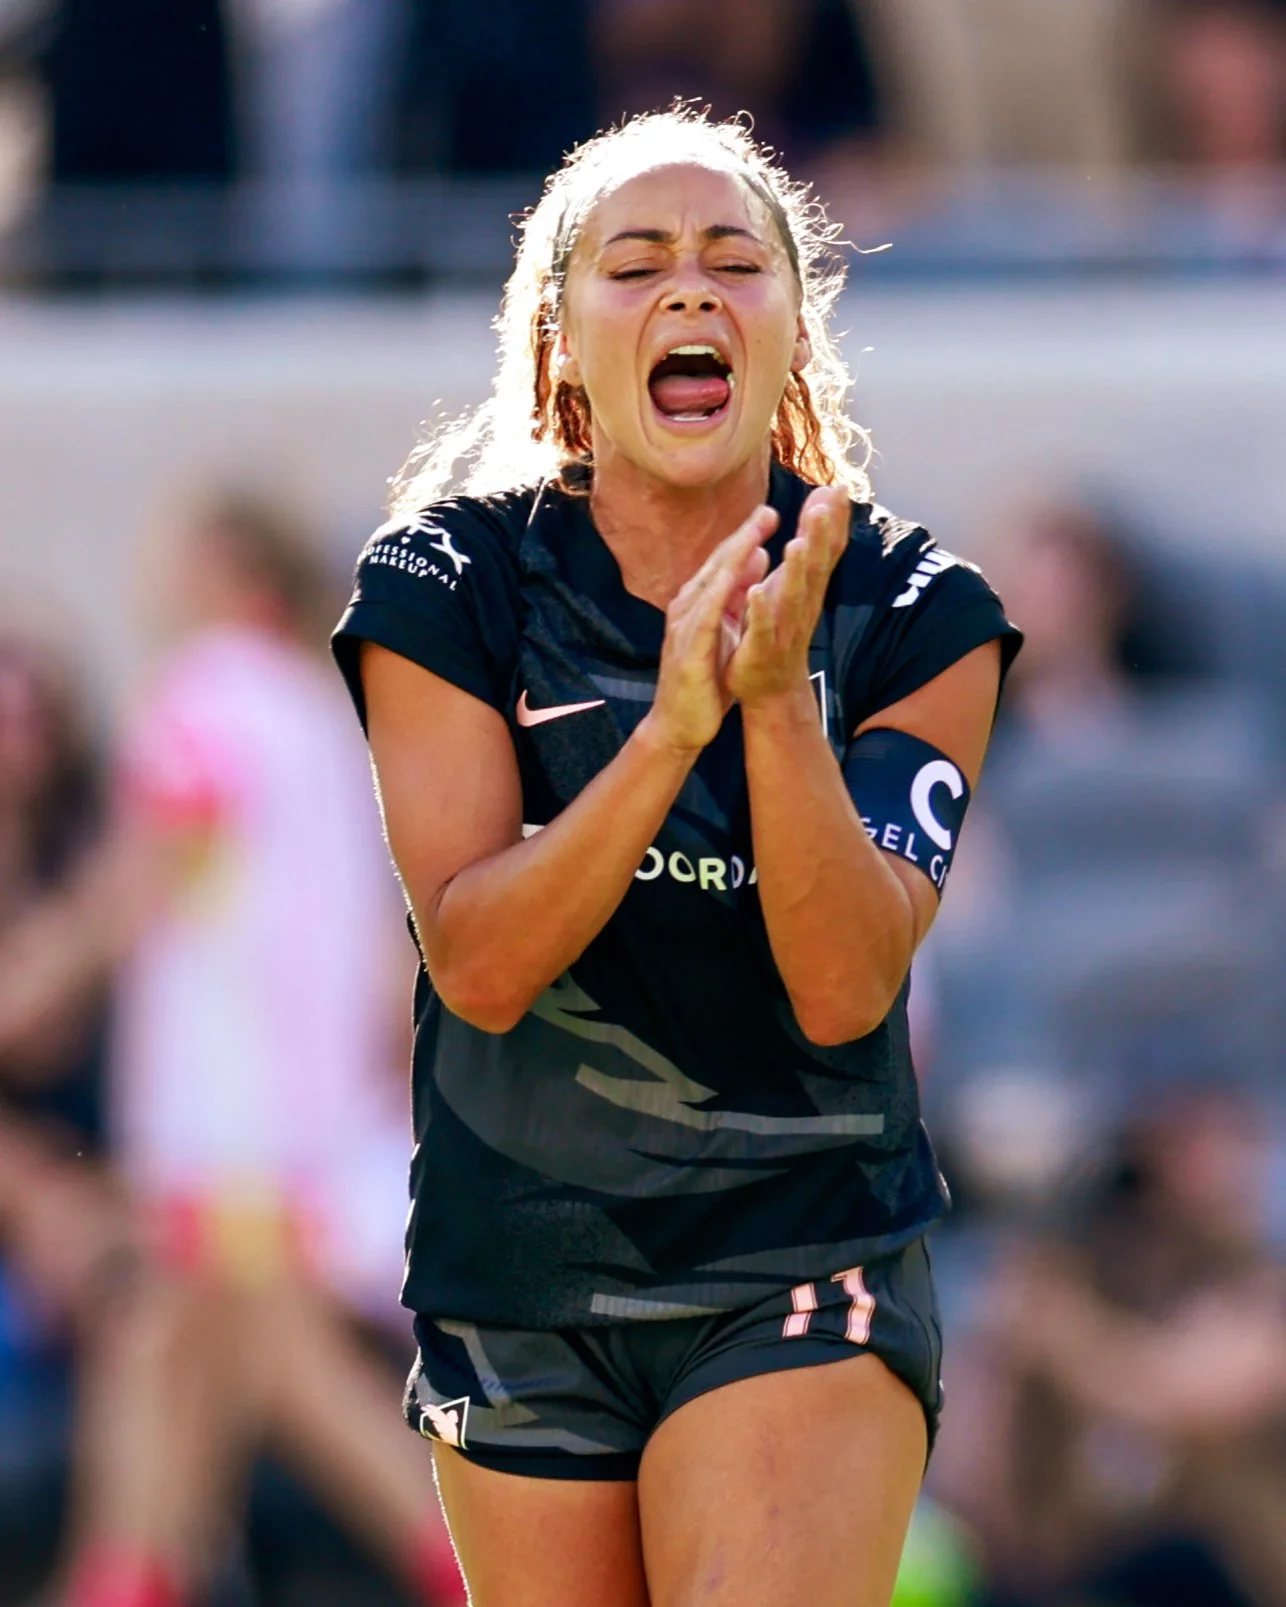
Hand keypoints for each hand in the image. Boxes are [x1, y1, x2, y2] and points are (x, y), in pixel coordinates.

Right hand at [643, 506, 775, 752]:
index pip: (725, 562)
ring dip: (732, 557)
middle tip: (767, 510)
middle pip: (718, 564)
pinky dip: (720, 596)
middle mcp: (687, 607)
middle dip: (743, 536)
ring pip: (710, 583)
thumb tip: (758, 557)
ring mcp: (684, 627)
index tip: (770, 513)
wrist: (679, 724)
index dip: (747, 536)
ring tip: (755, 534)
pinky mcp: (687, 650)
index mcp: (699, 602)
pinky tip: (736, 581)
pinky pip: (704, 618)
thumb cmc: (704, 679)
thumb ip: (737, 595)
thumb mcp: (726, 630)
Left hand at [725, 486, 848, 707]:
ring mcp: (784, 627)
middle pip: (815, 566)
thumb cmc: (781, 629)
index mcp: (808, 588)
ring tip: (796, 543)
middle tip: (825, 504)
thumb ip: (808, 547)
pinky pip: (762, 627)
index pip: (825, 549)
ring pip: (792, 594)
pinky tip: (755, 592)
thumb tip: (823, 506)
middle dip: (820, 535)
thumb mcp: (795, 582)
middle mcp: (802, 605)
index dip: (833, 520)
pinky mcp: (762, 648)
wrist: (770, 688)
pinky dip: (760, 610)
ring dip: (796, 569)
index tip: (839, 487)